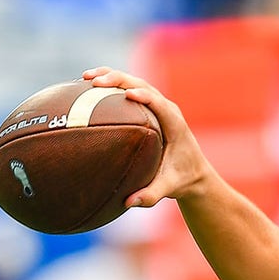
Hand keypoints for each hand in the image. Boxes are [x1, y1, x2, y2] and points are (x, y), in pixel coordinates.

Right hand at [82, 67, 214, 207]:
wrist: (194, 172)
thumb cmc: (181, 179)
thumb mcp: (169, 188)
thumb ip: (151, 195)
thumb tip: (129, 202)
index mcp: (175, 125)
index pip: (160, 104)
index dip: (145, 96)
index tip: (127, 93)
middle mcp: (167, 110)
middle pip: (143, 85)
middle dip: (119, 80)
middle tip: (94, 81)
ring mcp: (158, 106)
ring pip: (134, 82)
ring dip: (111, 77)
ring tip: (85, 77)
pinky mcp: (149, 107)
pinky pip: (128, 91)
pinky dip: (109, 87)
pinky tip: (85, 88)